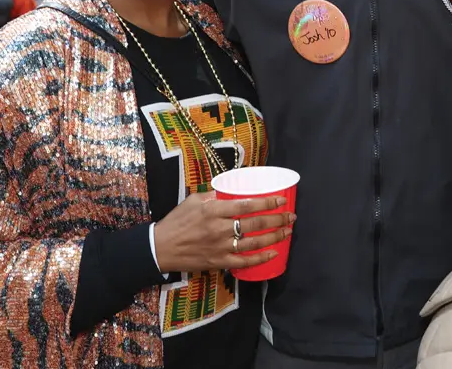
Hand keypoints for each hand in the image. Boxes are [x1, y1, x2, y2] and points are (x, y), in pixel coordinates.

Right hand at [152, 193, 294, 273]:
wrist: (160, 248)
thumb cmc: (177, 221)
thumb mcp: (193, 201)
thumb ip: (214, 195)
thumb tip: (232, 189)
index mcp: (213, 210)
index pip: (246, 205)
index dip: (266, 203)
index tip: (281, 201)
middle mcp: (219, 229)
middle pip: (255, 223)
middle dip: (277, 219)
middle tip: (291, 216)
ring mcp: (220, 247)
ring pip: (254, 242)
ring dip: (274, 237)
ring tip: (287, 231)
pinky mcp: (219, 262)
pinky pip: (244, 261)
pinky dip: (261, 258)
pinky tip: (273, 253)